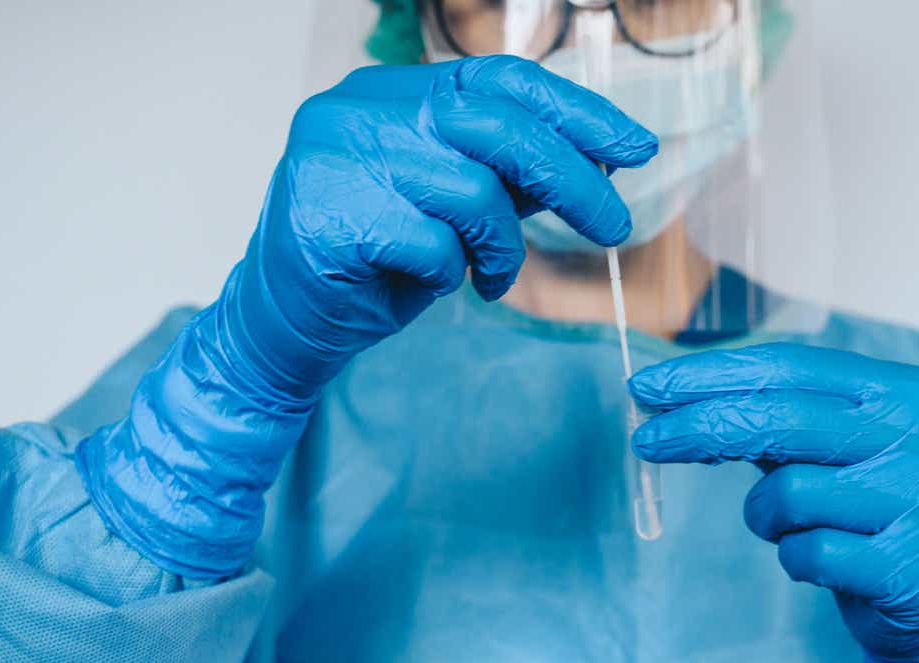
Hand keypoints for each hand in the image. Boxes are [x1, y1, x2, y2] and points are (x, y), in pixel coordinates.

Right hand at [225, 56, 657, 399]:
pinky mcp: (330, 215)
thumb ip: (505, 174)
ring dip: (501, 248)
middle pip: (498, 127)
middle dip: (573, 181)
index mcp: (392, 91)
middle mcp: (360, 108)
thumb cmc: (373, 263)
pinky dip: (451, 274)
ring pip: (472, 190)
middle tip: (614, 228)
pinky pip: (435, 245)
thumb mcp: (451, 207)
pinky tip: (435, 284)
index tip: (635, 147)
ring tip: (491, 277)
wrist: (284, 326)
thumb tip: (596, 160)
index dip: (576, 111)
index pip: (500, 79)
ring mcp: (338, 156)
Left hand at [629, 341, 918, 662]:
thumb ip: (769, 420)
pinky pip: (811, 553)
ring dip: (765, 517)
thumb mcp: (825, 452)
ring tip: (790, 528)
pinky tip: (822, 561)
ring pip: (791, 492)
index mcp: (907, 391)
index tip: (648, 387)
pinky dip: (795, 559)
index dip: (712, 374)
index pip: (792, 366)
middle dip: (700, 428)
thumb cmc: (863, 513)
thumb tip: (670, 401)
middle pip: (784, 418)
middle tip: (644, 442)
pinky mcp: (917, 566)